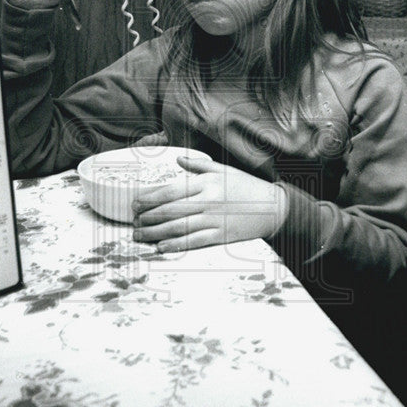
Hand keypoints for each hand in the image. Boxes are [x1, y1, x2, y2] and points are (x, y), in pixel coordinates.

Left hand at [131, 157, 288, 251]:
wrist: (273, 207)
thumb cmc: (246, 187)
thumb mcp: (223, 170)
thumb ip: (198, 166)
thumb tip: (178, 160)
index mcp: (205, 183)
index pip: (170, 191)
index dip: (149, 198)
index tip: (136, 203)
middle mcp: (207, 201)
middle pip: (168, 211)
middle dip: (147, 217)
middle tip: (134, 221)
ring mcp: (213, 220)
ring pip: (176, 228)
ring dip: (154, 232)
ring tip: (140, 235)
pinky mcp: (220, 236)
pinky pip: (192, 242)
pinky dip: (174, 245)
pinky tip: (161, 247)